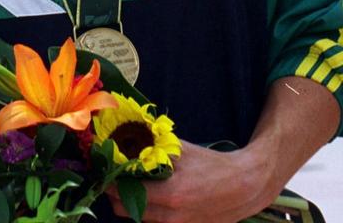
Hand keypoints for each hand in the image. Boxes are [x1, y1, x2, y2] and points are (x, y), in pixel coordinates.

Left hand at [108, 140, 273, 221]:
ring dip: (130, 205)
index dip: (109, 182)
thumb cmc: (212, 165)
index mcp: (170, 194)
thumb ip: (152, 146)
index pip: (124, 192)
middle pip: (125, 212)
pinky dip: (148, 214)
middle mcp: (172, 216)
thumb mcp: (181, 150)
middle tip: (113, 179)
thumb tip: (125, 134)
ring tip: (130, 187)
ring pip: (140, 220)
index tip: (103, 171)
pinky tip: (150, 199)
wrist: (245, 187)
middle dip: (115, 195)